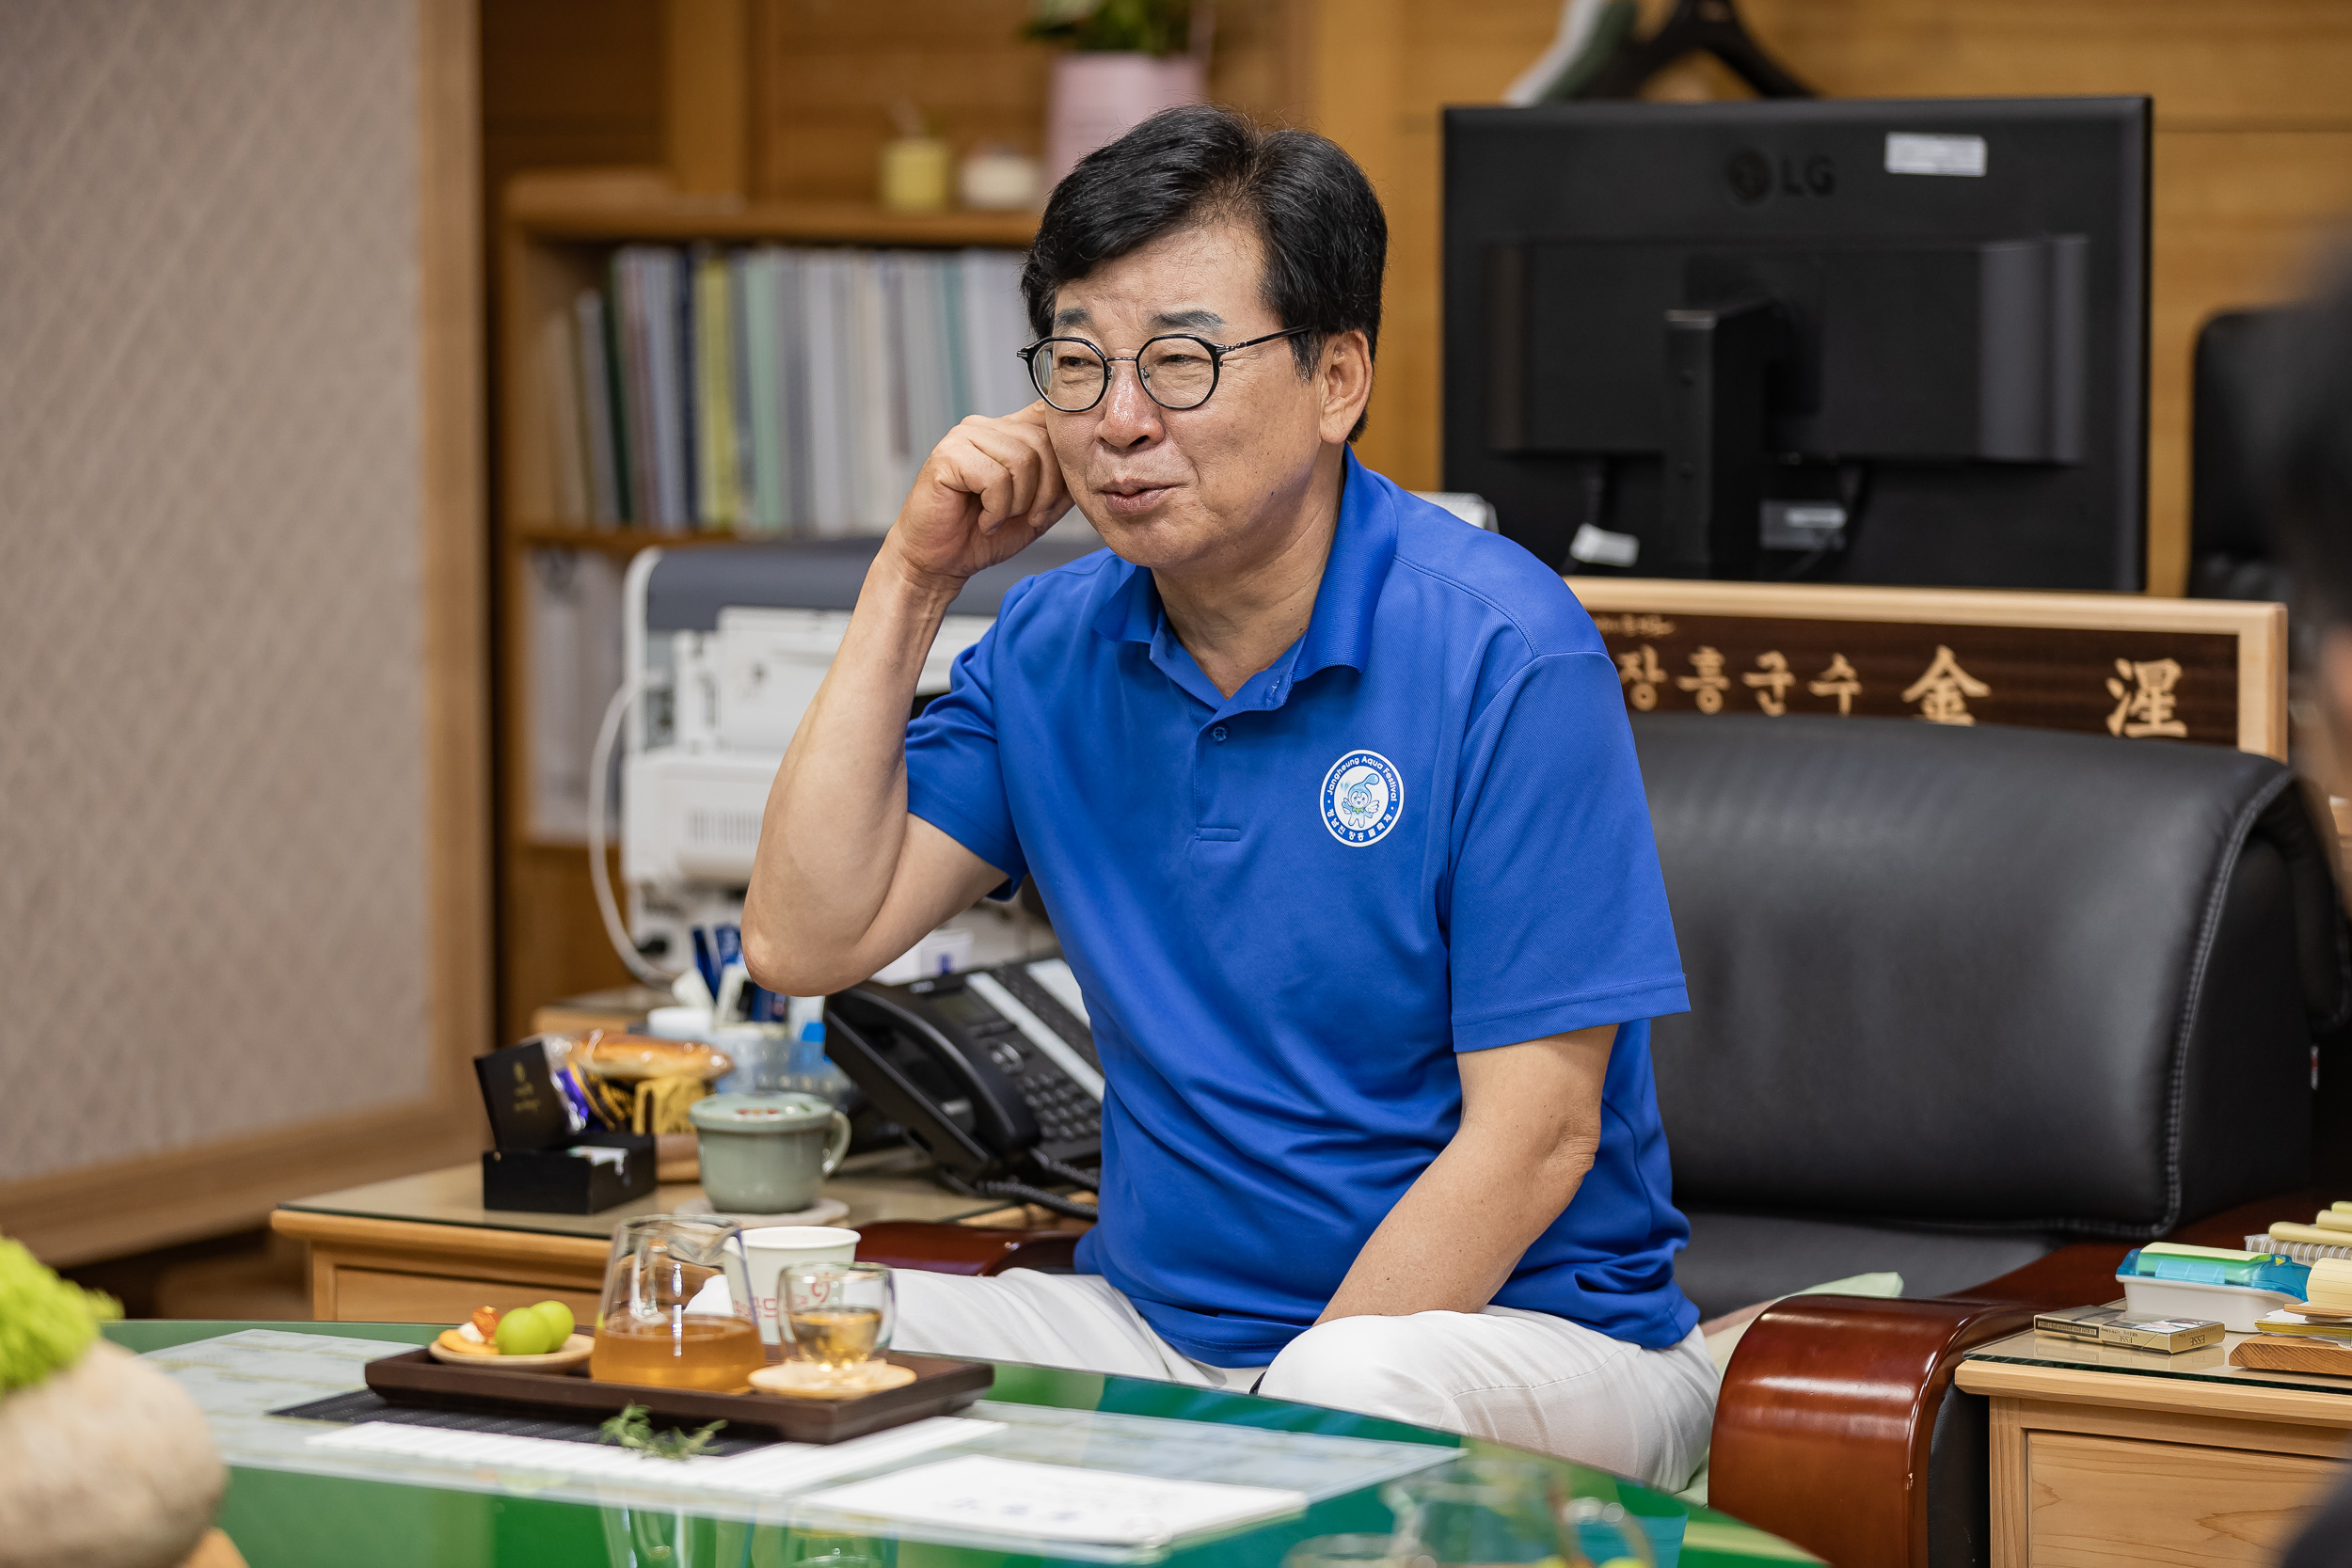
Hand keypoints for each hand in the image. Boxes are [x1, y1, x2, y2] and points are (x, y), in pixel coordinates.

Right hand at [885, 403, 1073, 589]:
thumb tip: (1089, 462)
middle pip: (1043, 442)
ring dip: (1018, 503)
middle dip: (1045, 491)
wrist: (940, 562)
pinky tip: (983, 520)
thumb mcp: (1037, 509)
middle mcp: (985, 427)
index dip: (1065, 439)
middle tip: (1027, 517)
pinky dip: (996, 510)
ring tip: (998, 517)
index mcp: (1008, 432)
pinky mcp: (947, 456)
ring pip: (1021, 459)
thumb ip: (1061, 483)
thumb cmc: (983, 536)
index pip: (1047, 412)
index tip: (1068, 471)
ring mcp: (964, 437)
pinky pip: (995, 478)